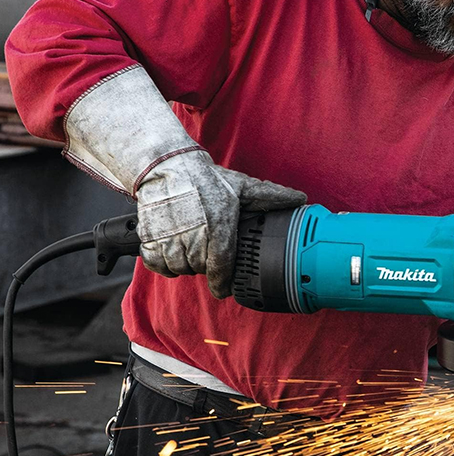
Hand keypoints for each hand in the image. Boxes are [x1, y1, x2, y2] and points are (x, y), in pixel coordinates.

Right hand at [136, 151, 306, 297]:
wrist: (166, 166)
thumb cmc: (206, 179)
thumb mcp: (242, 186)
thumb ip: (271, 196)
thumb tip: (301, 199)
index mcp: (218, 227)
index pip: (221, 267)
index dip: (223, 283)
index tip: (224, 289)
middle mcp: (193, 236)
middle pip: (200, 269)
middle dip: (205, 265)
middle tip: (206, 248)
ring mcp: (169, 239)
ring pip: (179, 269)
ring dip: (184, 263)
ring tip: (190, 246)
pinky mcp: (149, 238)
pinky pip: (157, 265)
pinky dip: (163, 263)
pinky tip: (171, 250)